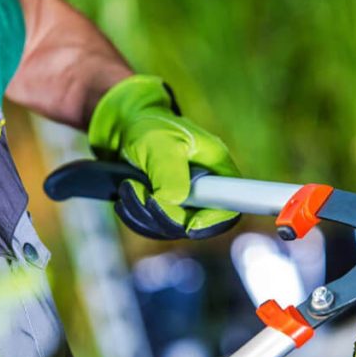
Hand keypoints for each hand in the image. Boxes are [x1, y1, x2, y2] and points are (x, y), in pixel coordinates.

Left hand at [89, 74, 240, 239]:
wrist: (127, 128)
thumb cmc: (150, 126)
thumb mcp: (159, 143)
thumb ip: (169, 173)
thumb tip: (173, 202)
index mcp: (218, 170)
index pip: (229, 209)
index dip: (211, 222)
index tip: (187, 223)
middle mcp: (207, 190)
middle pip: (197, 225)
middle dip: (163, 216)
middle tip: (135, 189)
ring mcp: (187, 203)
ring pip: (171, 230)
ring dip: (143, 215)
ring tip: (127, 186)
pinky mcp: (167, 209)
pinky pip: (155, 228)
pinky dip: (136, 217)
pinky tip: (126, 197)